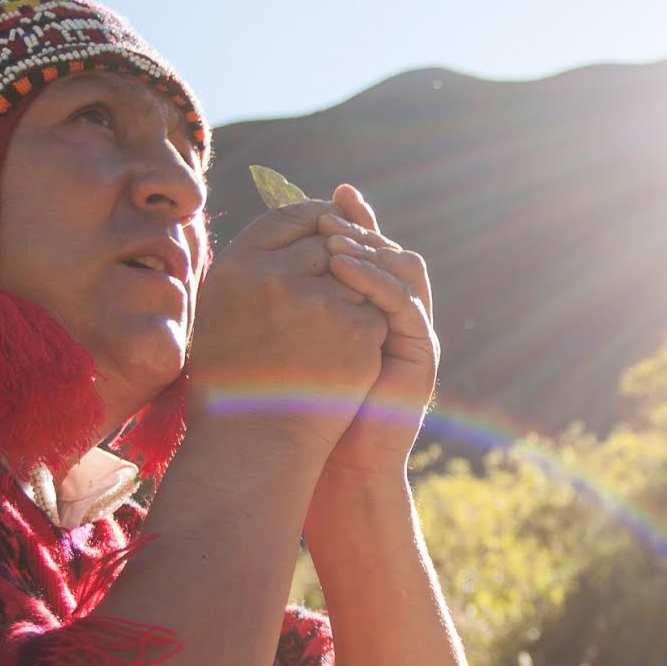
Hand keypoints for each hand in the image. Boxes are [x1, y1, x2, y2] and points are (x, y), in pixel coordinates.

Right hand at [186, 197, 388, 455]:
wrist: (254, 443)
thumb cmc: (234, 379)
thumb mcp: (226, 311)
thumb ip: (258, 265)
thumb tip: (301, 225)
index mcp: (234, 266)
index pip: (287, 216)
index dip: (313, 219)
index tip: (325, 231)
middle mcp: (273, 276)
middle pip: (330, 238)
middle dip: (343, 254)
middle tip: (338, 281)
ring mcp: (318, 301)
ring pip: (358, 273)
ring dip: (356, 293)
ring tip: (331, 332)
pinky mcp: (354, 329)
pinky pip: (375, 310)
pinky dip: (368, 331)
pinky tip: (346, 359)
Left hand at [307, 185, 438, 511]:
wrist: (332, 467)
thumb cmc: (297, 411)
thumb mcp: (283, 345)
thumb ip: (279, 306)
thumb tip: (245, 263)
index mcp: (366, 310)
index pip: (364, 250)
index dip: (346, 220)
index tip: (319, 197)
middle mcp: (395, 316)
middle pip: (389, 250)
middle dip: (361, 225)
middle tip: (331, 208)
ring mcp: (412, 333)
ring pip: (405, 268)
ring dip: (370, 248)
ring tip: (333, 237)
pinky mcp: (421, 353)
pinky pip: (404, 303)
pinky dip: (374, 280)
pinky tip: (343, 269)